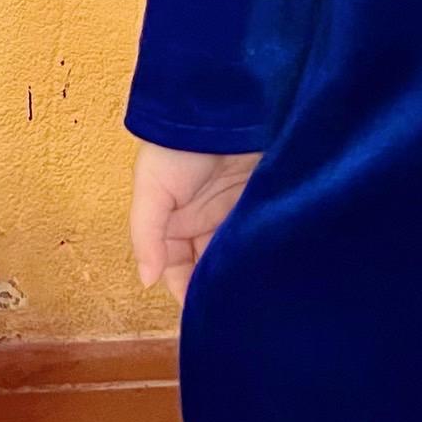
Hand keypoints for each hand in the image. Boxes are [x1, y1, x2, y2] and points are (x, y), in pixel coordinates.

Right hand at [131, 142, 260, 304]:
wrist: (219, 103)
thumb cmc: (176, 147)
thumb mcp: (151, 188)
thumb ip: (147, 235)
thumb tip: (146, 281)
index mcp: (176, 223)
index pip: (178, 270)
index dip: (186, 292)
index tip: (201, 318)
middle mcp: (207, 220)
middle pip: (211, 265)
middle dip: (219, 287)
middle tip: (236, 316)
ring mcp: (237, 211)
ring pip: (239, 253)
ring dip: (244, 271)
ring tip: (257, 300)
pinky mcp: (266, 199)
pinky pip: (265, 232)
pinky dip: (267, 249)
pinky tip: (275, 269)